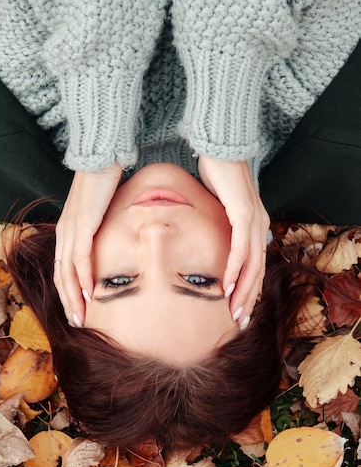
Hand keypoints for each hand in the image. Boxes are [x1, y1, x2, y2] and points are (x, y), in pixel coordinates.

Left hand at [54, 162, 122, 326]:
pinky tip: (89, 292)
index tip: (77, 310)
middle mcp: (64, 233)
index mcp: (67, 232)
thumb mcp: (100, 213)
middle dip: (68, 302)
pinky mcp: (82, 224)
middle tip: (78, 323)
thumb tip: (112, 244)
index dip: (67, 293)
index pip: (63, 270)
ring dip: (74, 297)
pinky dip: (83, 277)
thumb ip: (100, 230)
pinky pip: (81, 257)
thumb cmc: (103, 183)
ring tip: (82, 316)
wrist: (100, 157)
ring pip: (67, 272)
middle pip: (60, 276)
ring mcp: (71, 229)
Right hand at [198, 156, 269, 326]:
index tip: (240, 307)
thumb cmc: (218, 173)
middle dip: (248, 298)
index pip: (255, 264)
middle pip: (257, 270)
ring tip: (233, 311)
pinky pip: (240, 249)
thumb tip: (206, 236)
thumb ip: (218, 223)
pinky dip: (234, 269)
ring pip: (252, 265)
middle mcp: (259, 225)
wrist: (222, 146)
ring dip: (242, 290)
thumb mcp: (218, 205)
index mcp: (254, 225)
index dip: (249, 287)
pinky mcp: (243, 214)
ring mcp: (253, 220)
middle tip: (238, 320)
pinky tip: (226, 285)